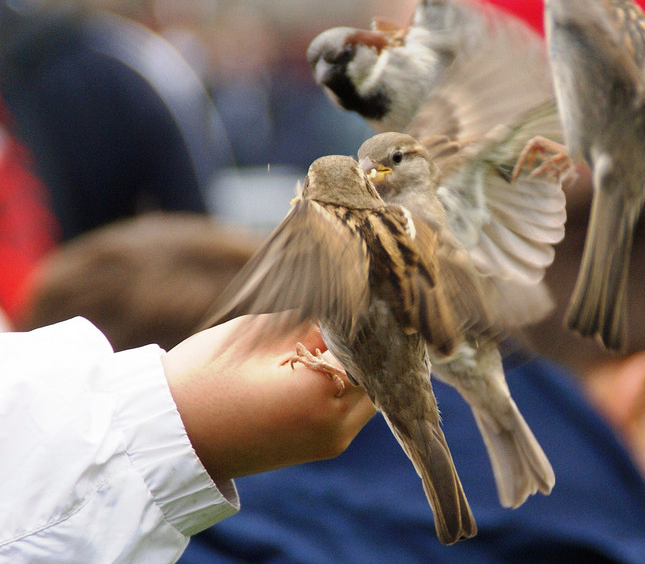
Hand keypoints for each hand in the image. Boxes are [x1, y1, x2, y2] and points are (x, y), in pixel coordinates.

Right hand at [161, 314, 375, 482]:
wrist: (166, 438)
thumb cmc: (203, 379)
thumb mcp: (260, 335)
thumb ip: (315, 321)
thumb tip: (355, 308)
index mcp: (322, 396)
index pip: (375, 349)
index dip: (375, 320)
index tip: (374, 295)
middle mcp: (337, 427)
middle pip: (381, 373)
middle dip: (373, 342)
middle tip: (365, 307)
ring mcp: (331, 442)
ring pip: (372, 391)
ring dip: (363, 363)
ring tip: (344, 329)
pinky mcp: (321, 447)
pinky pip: (354, 407)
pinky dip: (352, 382)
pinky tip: (332, 356)